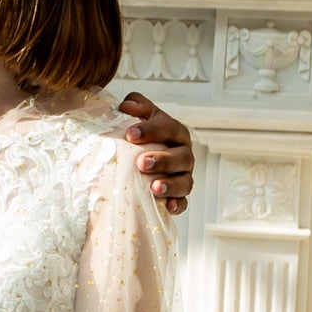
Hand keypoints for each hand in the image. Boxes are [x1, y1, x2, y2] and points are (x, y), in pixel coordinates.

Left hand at [117, 92, 194, 215]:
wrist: (140, 161)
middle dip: (163, 160)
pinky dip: (177, 204)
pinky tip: (166, 206)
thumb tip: (126, 106)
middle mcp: (183, 153)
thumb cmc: (139, 137)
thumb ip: (135, 105)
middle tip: (141, 163)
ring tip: (154, 187)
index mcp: (174, 132)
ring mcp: (183, 176)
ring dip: (171, 184)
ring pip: (185, 181)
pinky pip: (183, 202)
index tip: (130, 134)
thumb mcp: (138, 118)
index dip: (151, 130)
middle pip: (181, 156)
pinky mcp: (179, 196)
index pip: (168, 128)